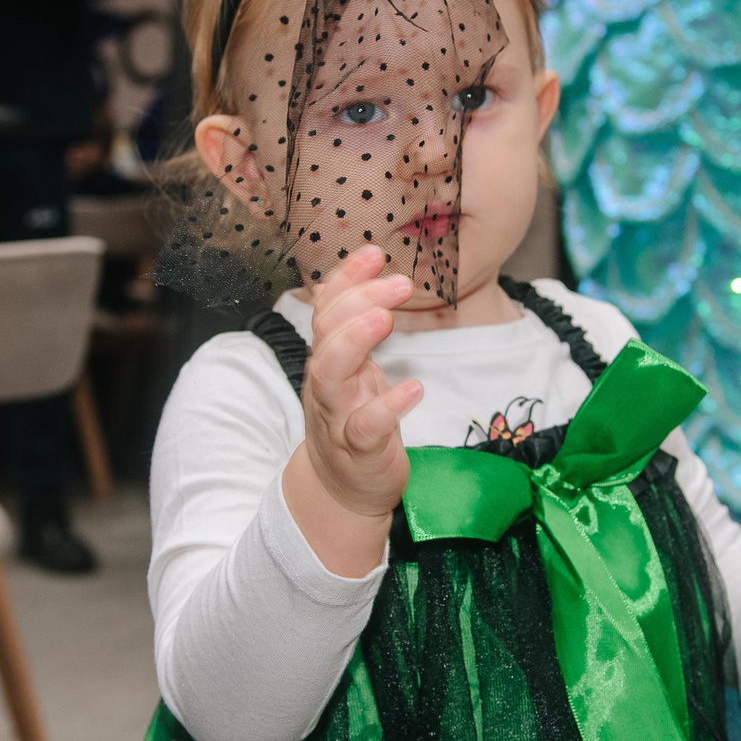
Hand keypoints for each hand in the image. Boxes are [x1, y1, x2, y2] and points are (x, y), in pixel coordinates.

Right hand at [297, 246, 423, 520]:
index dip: (347, 279)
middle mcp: (326, 383)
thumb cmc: (353, 417)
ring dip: (355, 342)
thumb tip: (356, 271)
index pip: (327, 309)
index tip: (376, 252)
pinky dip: (386, 408)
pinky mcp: (358, 450)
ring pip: (330, 376)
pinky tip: (413, 390)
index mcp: (328, 357)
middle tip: (399, 283)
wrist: (341, 488)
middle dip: (357, 303)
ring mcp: (337, 416)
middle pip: (327, 335)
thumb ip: (351, 323)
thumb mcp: (352, 367)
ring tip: (385, 318)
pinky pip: (365, 428)